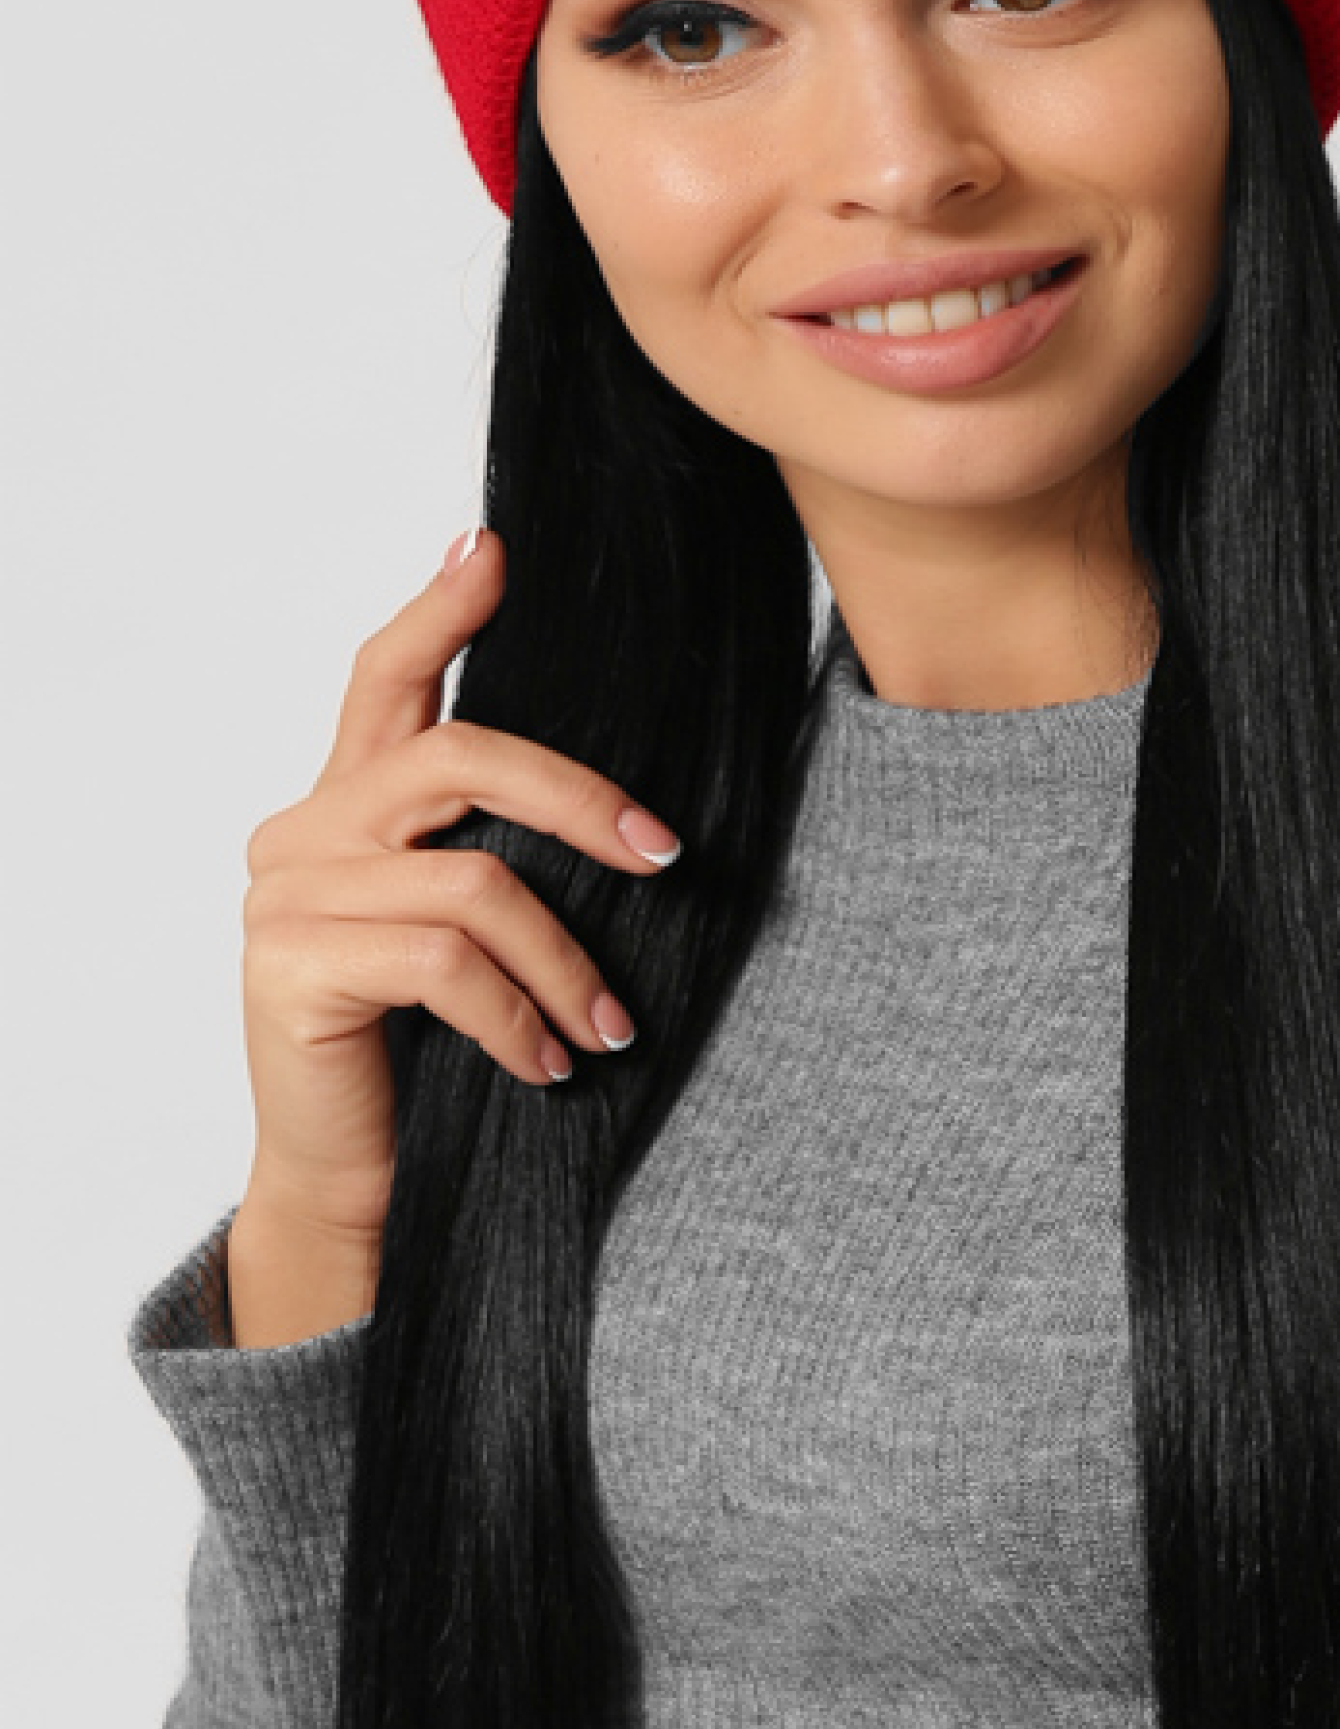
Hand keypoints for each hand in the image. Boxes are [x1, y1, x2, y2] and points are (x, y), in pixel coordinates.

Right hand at [236, 528, 681, 1239]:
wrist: (357, 1181)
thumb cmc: (430, 1047)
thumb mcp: (474, 924)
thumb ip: (498, 842)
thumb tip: (626, 798)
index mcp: (344, 799)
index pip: (383, 676)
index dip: (438, 608)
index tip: (494, 548)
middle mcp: (301, 829)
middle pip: (456, 760)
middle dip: (577, 800)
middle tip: (664, 854)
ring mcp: (286, 896)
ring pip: (472, 883)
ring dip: (566, 961)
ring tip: (610, 1025)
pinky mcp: (290, 967)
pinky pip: (445, 965)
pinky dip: (520, 1015)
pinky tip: (552, 1062)